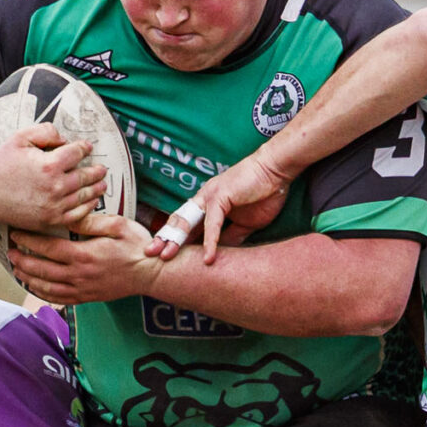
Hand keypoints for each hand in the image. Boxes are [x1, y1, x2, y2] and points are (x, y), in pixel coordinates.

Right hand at [0, 124, 105, 231]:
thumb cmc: (1, 164)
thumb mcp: (20, 138)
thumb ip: (45, 131)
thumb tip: (65, 139)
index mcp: (49, 165)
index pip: (77, 153)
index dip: (84, 147)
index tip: (87, 147)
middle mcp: (55, 187)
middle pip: (86, 176)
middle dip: (96, 170)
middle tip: (102, 168)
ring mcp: (54, 206)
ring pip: (84, 196)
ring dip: (96, 188)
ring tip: (102, 184)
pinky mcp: (50, 220)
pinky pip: (77, 215)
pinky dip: (87, 207)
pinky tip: (91, 201)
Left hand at [7, 213, 164, 305]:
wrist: (153, 274)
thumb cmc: (138, 246)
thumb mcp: (117, 225)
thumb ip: (89, 221)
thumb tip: (67, 216)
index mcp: (84, 255)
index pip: (47, 248)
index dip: (28, 240)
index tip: (16, 233)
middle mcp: (79, 275)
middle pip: (41, 269)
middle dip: (22, 260)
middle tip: (10, 251)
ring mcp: (83, 289)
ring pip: (46, 286)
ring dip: (28, 277)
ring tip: (16, 268)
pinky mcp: (88, 298)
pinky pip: (59, 299)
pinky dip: (43, 294)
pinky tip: (34, 287)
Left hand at [148, 155, 290, 261]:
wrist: (276, 170)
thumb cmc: (264, 192)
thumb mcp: (247, 223)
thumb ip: (232, 236)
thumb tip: (221, 253)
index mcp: (208, 204)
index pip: (186, 224)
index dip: (174, 239)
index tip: (164, 254)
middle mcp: (204, 199)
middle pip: (179, 221)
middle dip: (164, 238)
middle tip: (149, 254)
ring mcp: (210, 195)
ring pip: (187, 220)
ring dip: (176, 239)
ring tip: (167, 256)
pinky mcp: (221, 196)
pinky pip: (212, 222)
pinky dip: (210, 241)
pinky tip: (208, 256)